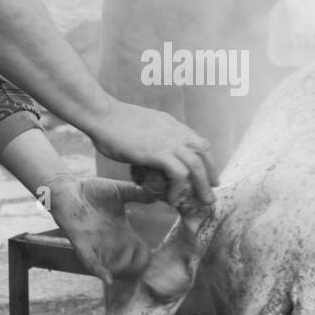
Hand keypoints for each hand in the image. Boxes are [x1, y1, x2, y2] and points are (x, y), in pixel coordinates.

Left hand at [46, 175, 156, 284]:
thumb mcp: (119, 190)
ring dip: (122, 270)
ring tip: (134, 273)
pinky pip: (89, 260)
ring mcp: (95, 243)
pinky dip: (98, 270)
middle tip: (149, 270)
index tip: (159, 258)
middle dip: (137, 268)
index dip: (147, 255)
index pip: (138, 248)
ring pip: (111, 265)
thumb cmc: (91, 190)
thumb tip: (158, 194)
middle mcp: (109, 241)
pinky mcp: (80, 242)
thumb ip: (137, 193)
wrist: (66, 187)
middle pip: (127, 261)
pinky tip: (108, 279)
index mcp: (120, 230)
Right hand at [90, 101, 218, 205]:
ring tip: (204, 200)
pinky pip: (178, 174)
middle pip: (203, 152)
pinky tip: (173, 199)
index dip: (205, 158)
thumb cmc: (112, 121)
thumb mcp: (140, 127)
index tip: (207, 172)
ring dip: (203, 185)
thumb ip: (150, 137)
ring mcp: (168, 142)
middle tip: (213, 189)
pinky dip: (179, 189)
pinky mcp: (158, 153)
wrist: (102, 114)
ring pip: (196, 165)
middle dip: (211, 172)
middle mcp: (175, 131)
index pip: (197, 141)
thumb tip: (148, 151)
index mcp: (171, 124)